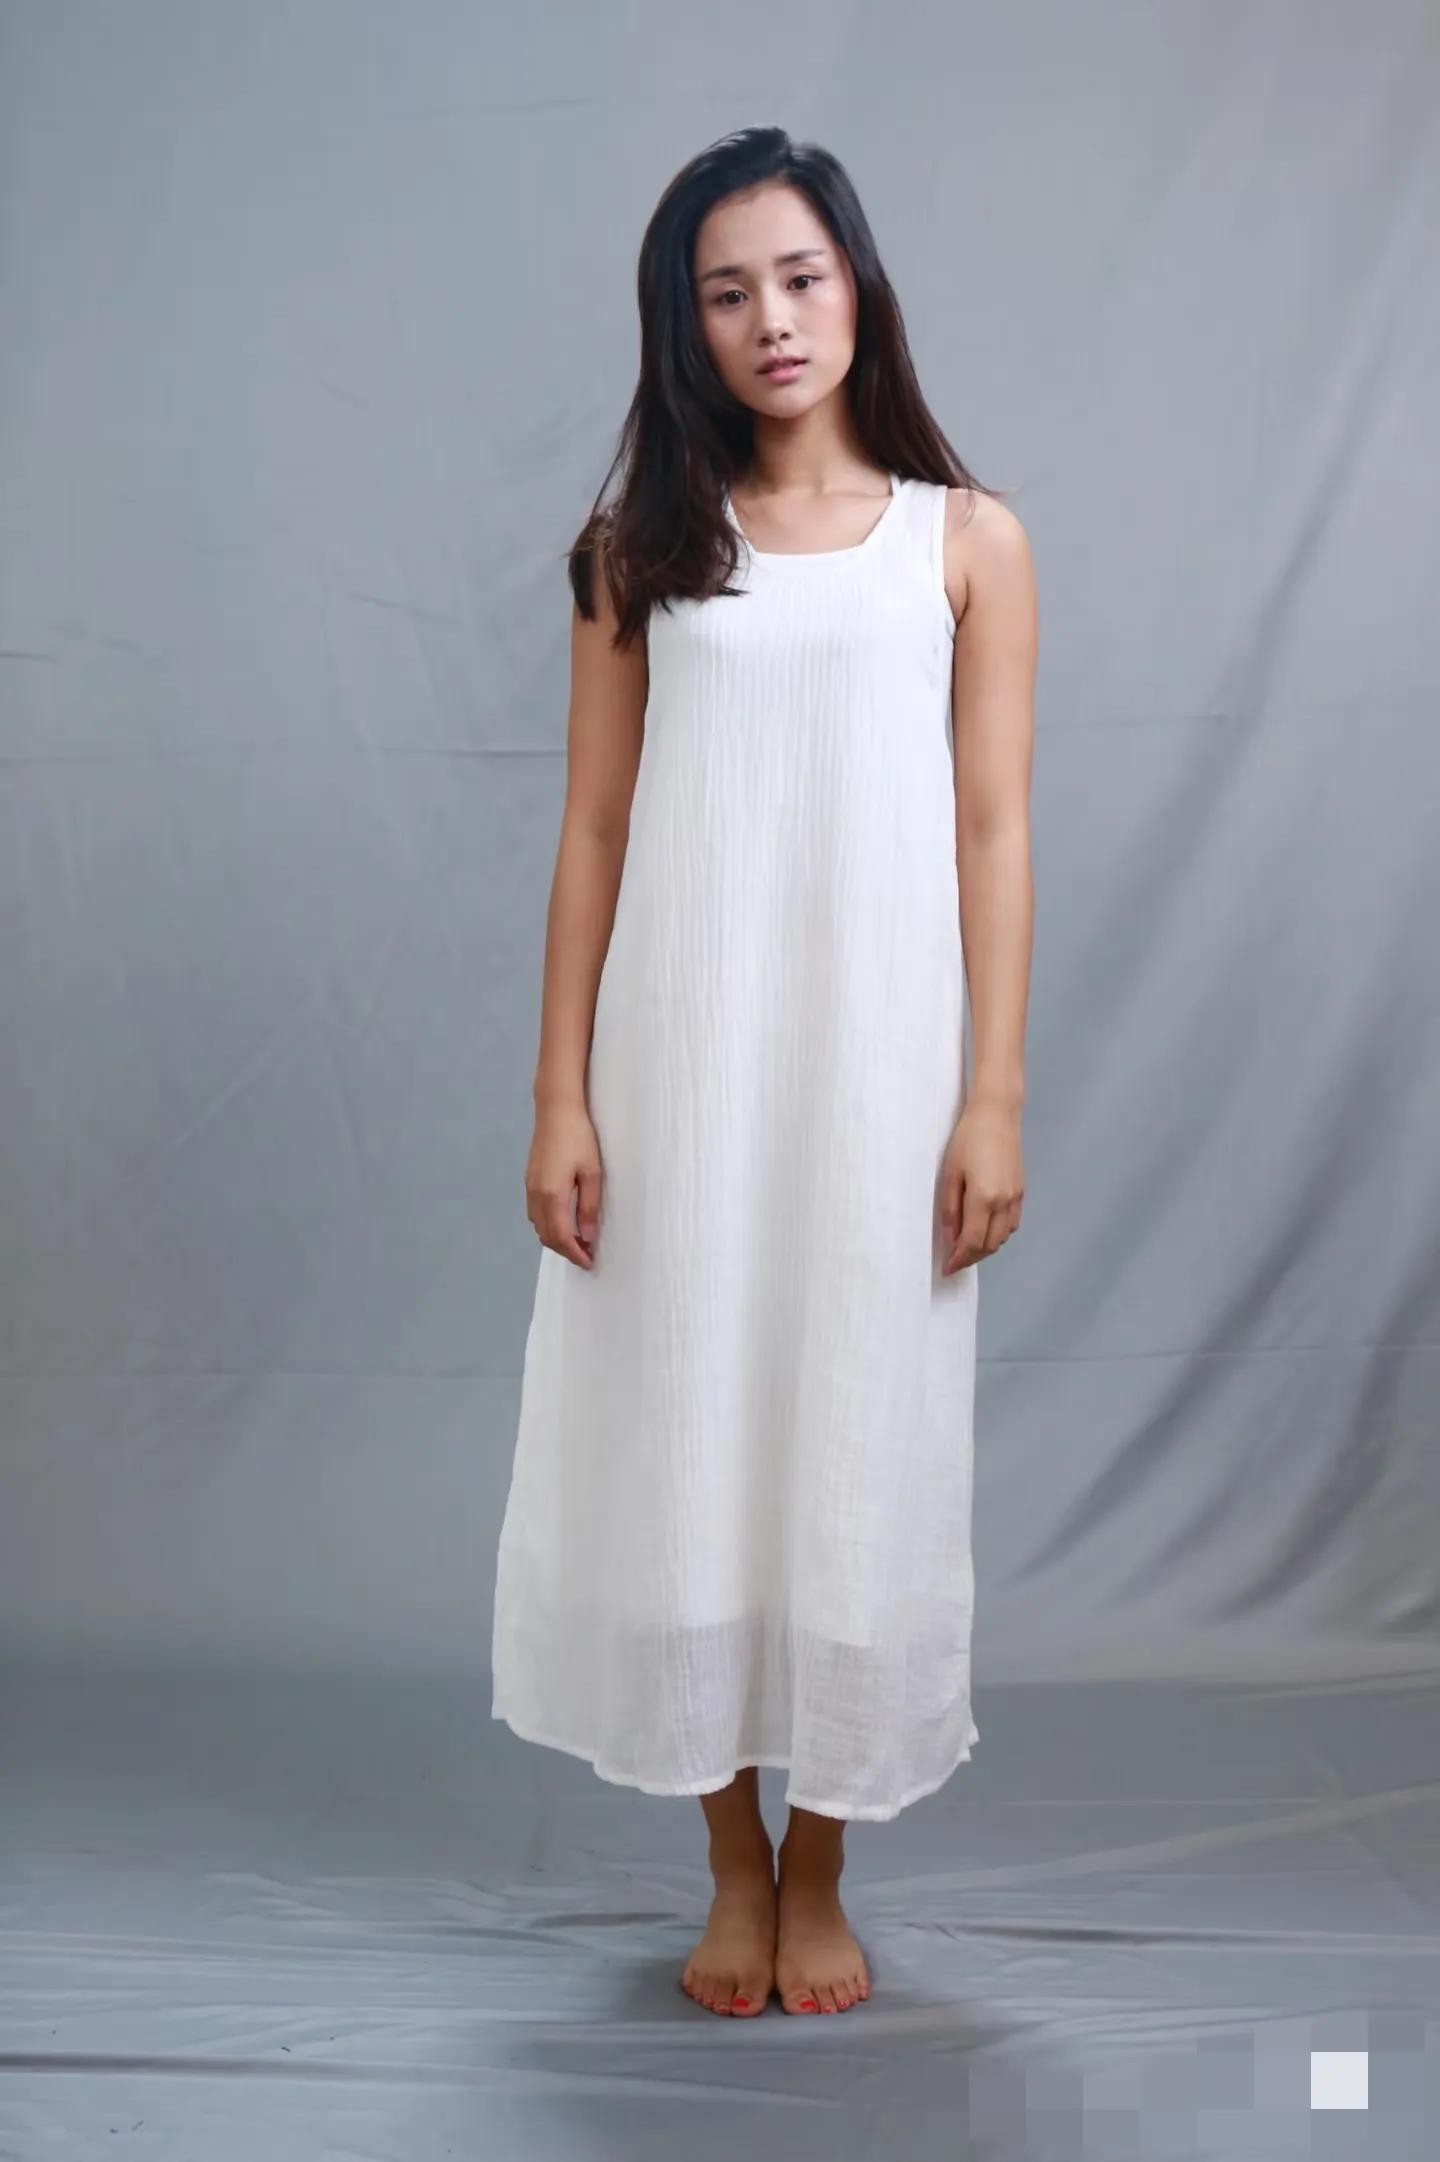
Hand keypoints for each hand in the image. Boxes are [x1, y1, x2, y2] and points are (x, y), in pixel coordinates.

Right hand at [525, 1098, 602, 1267]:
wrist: (556, 1110)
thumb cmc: (579, 1138)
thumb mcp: (593, 1173)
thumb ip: (589, 1207)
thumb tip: (587, 1236)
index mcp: (552, 1196)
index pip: (561, 1237)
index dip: (575, 1254)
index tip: (589, 1262)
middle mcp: (535, 1196)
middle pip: (546, 1236)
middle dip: (565, 1250)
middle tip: (586, 1254)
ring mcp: (529, 1188)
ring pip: (538, 1226)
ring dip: (555, 1238)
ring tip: (577, 1240)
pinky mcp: (529, 1180)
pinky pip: (535, 1213)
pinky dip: (548, 1225)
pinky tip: (563, 1221)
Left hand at [938, 1095, 1023, 1274]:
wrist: (997, 1115)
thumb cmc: (967, 1139)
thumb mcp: (950, 1173)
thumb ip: (950, 1209)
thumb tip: (951, 1238)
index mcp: (984, 1198)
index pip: (972, 1242)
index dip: (959, 1259)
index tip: (947, 1269)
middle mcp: (1004, 1202)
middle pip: (990, 1245)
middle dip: (971, 1258)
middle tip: (954, 1262)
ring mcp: (1016, 1198)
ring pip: (1002, 1238)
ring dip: (985, 1248)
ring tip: (966, 1248)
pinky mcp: (1021, 1192)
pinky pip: (1011, 1225)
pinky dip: (997, 1235)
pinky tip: (984, 1230)